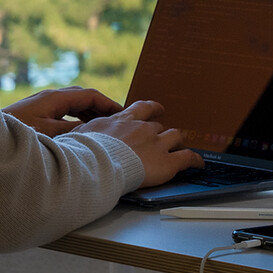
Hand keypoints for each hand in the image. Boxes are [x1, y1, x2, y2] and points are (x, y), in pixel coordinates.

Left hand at [2, 87, 123, 136]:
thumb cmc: (16, 135)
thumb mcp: (49, 136)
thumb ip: (73, 131)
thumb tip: (94, 130)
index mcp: (54, 98)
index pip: (89, 94)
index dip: (108, 103)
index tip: (124, 113)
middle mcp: (49, 98)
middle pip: (82, 97)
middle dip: (101, 107)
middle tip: (119, 120)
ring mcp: (42, 105)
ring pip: (73, 105)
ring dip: (89, 113)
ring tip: (105, 126)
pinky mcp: (36, 115)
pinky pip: (63, 113)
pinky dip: (77, 119)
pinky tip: (82, 132)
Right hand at [74, 100, 203, 187]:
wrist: (99, 165)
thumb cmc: (86, 151)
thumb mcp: (81, 134)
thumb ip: (85, 131)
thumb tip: (74, 133)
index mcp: (123, 120)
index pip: (142, 108)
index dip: (153, 109)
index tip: (157, 110)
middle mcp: (143, 128)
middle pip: (159, 125)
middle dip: (161, 132)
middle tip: (162, 140)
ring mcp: (157, 144)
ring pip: (175, 137)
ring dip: (176, 142)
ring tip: (179, 148)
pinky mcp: (167, 162)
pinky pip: (188, 157)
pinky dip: (195, 160)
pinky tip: (199, 164)